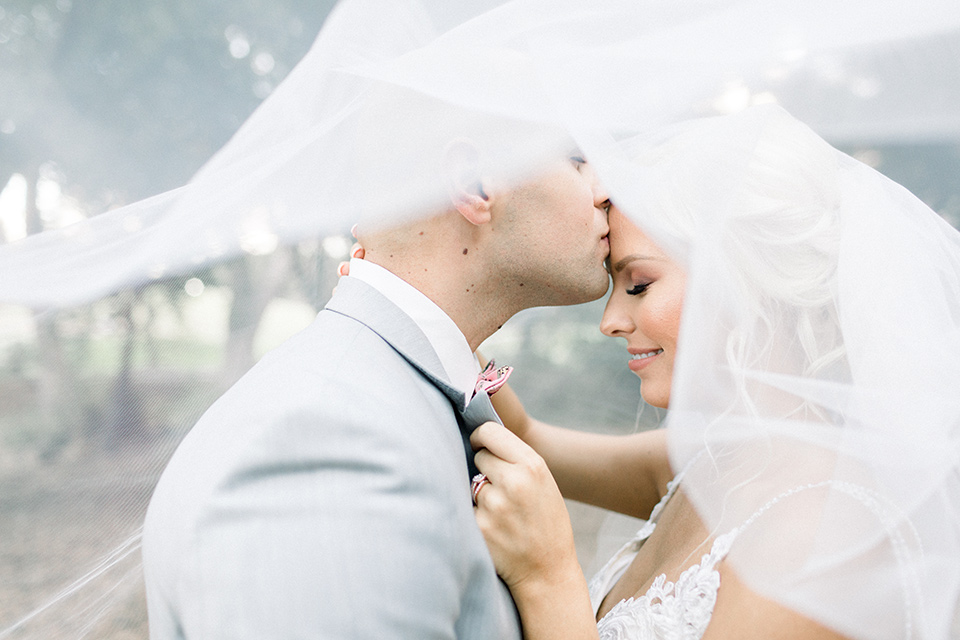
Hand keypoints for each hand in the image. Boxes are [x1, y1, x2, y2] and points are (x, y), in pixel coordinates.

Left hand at [470, 421, 579, 593]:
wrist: (547, 572)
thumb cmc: (545, 523)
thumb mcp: (544, 482)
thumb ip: (517, 458)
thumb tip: (480, 438)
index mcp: (533, 466)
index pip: (490, 431)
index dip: (480, 437)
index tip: (479, 445)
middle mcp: (514, 482)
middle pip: (479, 456)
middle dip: (485, 468)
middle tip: (500, 489)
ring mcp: (494, 505)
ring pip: (471, 483)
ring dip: (480, 494)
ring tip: (501, 514)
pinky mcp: (479, 526)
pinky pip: (466, 507)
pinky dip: (474, 515)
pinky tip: (494, 528)